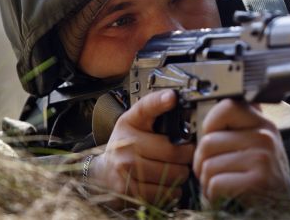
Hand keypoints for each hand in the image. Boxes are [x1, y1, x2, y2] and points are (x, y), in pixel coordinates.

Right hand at [88, 90, 194, 206]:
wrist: (102, 173)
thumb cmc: (126, 146)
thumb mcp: (135, 124)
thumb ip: (156, 114)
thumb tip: (181, 104)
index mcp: (129, 123)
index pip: (145, 108)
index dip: (160, 102)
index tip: (172, 97)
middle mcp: (125, 144)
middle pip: (174, 151)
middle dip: (187, 154)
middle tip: (186, 153)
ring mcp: (126, 168)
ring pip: (173, 173)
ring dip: (181, 173)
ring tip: (176, 169)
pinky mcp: (129, 190)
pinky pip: (165, 192)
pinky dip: (173, 190)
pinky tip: (166, 182)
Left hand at [193, 99, 289, 204]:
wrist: (286, 204)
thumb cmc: (266, 177)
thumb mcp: (258, 146)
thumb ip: (236, 131)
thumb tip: (202, 128)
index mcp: (263, 125)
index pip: (227, 107)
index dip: (210, 123)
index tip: (211, 137)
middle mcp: (264, 138)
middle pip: (208, 142)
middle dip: (201, 162)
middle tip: (212, 171)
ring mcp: (262, 158)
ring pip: (208, 165)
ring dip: (207, 181)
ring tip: (222, 184)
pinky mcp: (257, 181)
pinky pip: (215, 183)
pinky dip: (213, 194)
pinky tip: (225, 195)